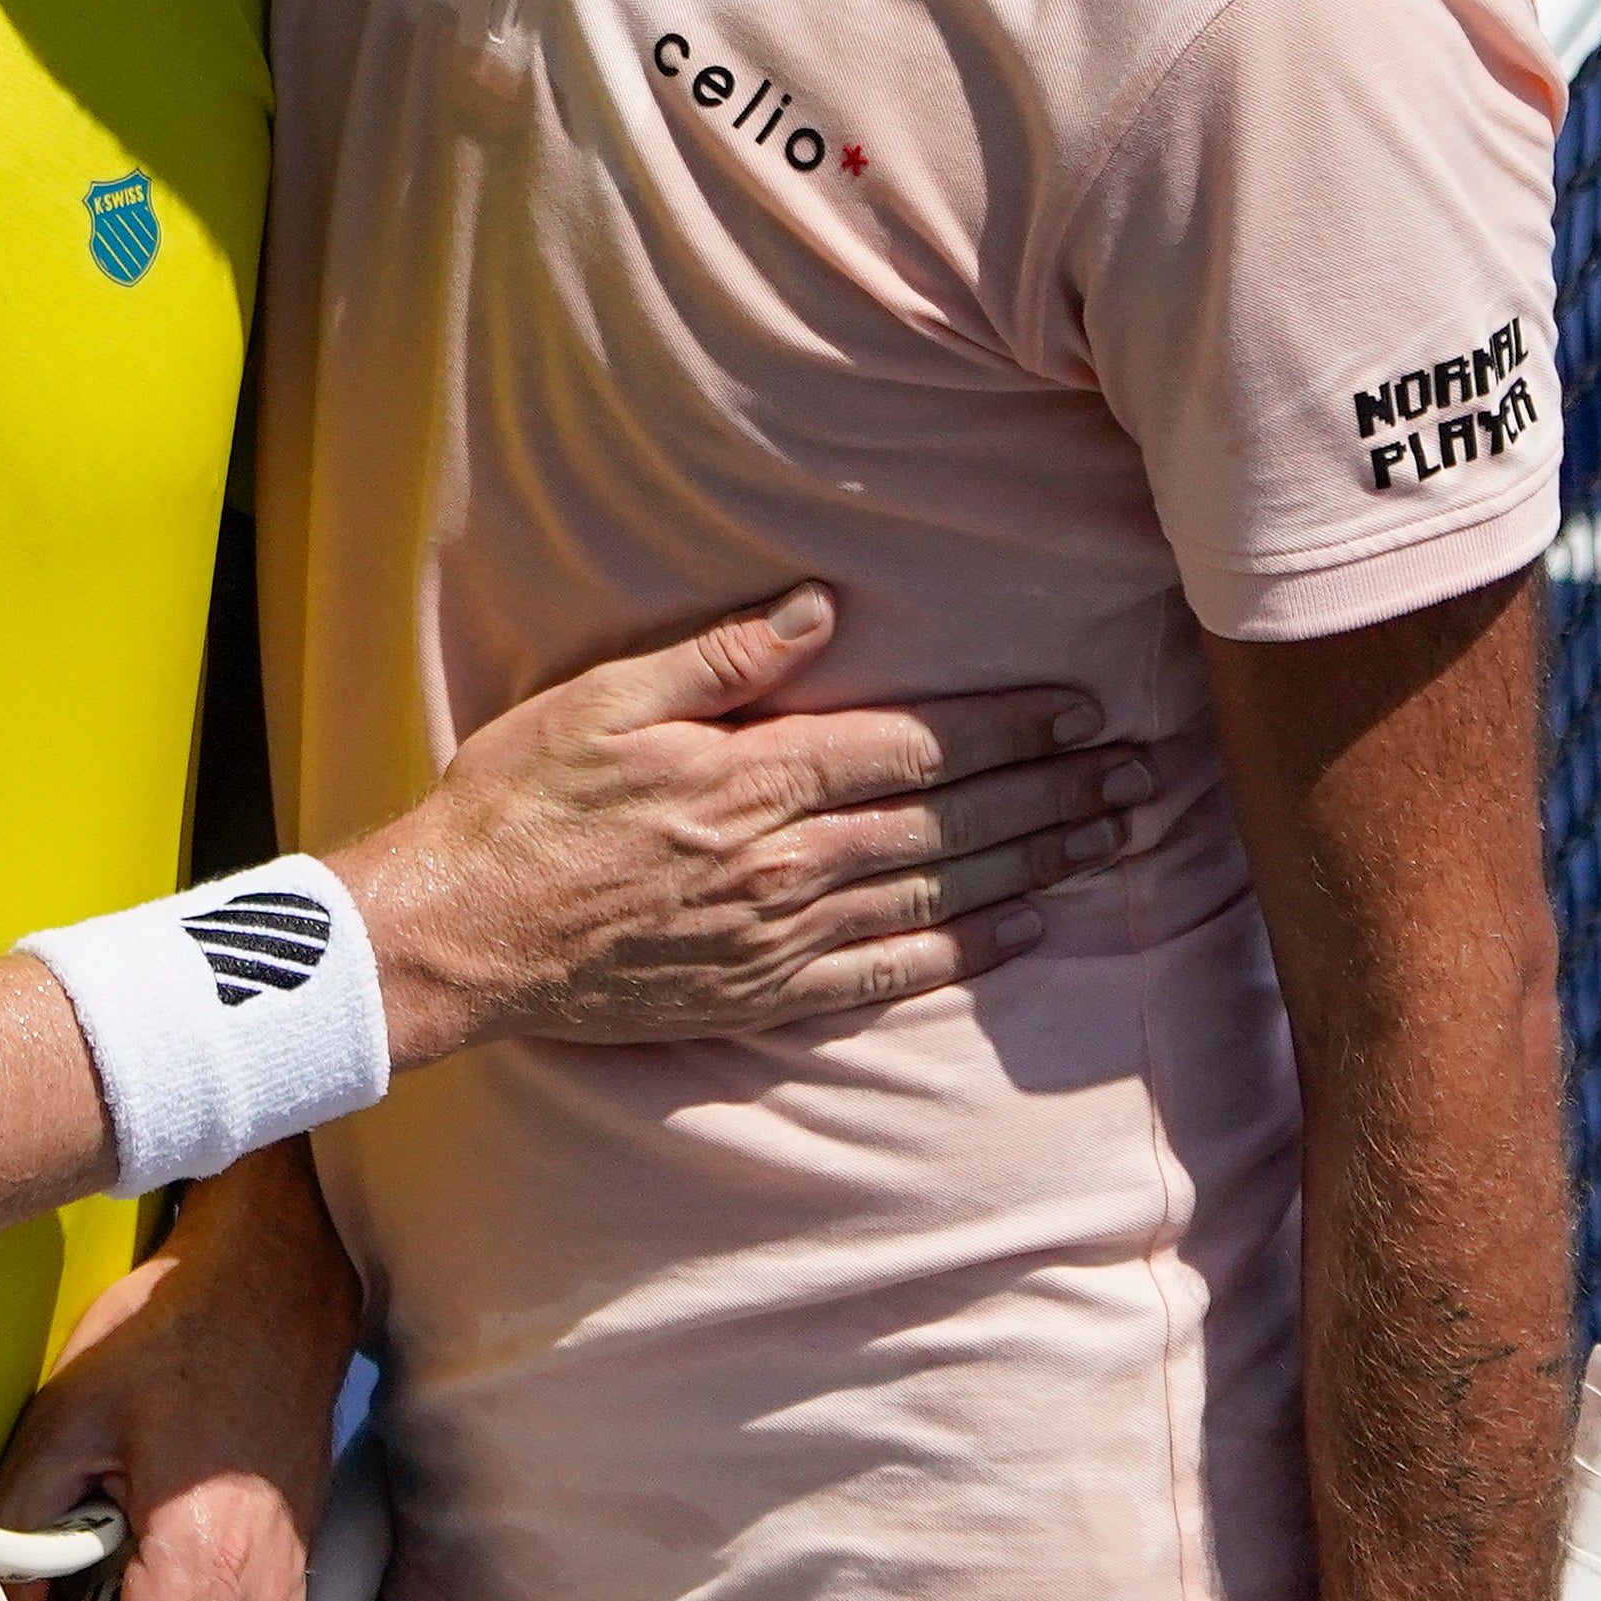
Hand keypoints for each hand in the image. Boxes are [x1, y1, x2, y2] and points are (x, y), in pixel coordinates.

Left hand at [0, 1148, 354, 1600]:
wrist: (274, 1282)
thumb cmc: (175, 1337)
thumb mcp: (64, 1423)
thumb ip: (20, 1534)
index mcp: (202, 1569)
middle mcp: (258, 1594)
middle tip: (48, 1597)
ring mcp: (284, 1580)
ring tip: (101, 1541)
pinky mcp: (290, 1560)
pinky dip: (171, 1597)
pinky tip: (142, 1528)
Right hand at [338, 584, 1148, 1055]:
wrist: (459, 937)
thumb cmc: (518, 805)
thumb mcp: (601, 700)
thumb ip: (718, 657)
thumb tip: (819, 608)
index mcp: (753, 777)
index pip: (912, 745)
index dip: (1006, 726)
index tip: (1081, 709)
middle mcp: (784, 860)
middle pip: (949, 822)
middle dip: (1053, 794)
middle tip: (1141, 777)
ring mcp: (780, 935)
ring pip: (939, 895)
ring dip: (1036, 865)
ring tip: (1112, 841)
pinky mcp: (763, 992)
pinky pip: (890, 974)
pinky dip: (966, 954)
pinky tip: (1025, 933)